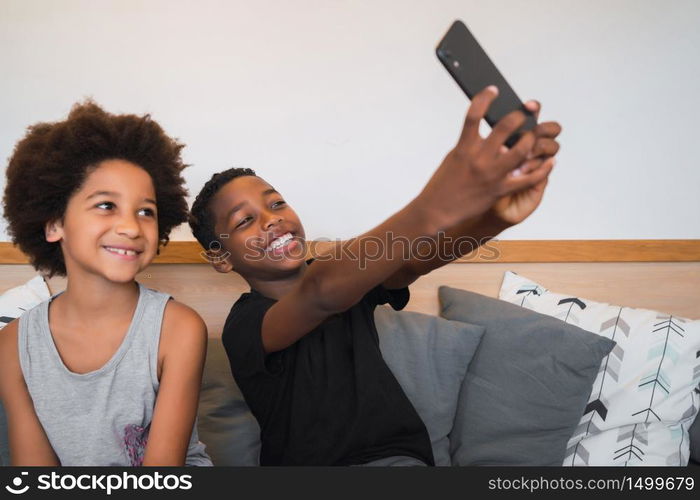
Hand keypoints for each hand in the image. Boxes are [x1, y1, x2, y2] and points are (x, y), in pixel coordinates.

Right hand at [417, 86, 553, 228]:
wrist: (437, 210)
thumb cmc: (442, 184)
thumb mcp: (453, 157)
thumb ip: (469, 143)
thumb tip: (484, 131)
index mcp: (464, 147)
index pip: (474, 114)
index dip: (485, 98)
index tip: (493, 89)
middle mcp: (479, 158)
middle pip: (505, 127)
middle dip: (520, 114)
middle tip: (527, 109)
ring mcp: (491, 174)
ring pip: (521, 151)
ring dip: (531, 140)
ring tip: (534, 136)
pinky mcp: (500, 190)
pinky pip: (528, 178)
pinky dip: (542, 169)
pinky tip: (550, 162)